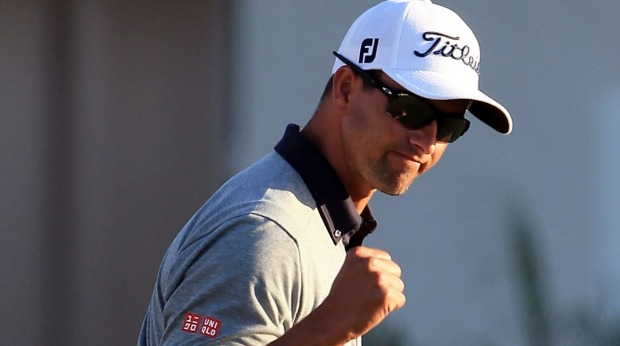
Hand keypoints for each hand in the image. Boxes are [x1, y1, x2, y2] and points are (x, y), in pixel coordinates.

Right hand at [268, 246, 404, 345]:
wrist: (333, 320)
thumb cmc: (342, 299)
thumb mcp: (349, 271)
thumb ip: (366, 264)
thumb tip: (388, 266)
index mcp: (359, 253)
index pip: (385, 258)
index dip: (378, 274)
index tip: (363, 284)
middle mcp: (370, 262)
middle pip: (395, 270)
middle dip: (386, 283)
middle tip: (367, 294)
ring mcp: (379, 278)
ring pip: (399, 286)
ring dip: (388, 296)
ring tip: (368, 302)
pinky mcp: (387, 294)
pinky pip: (400, 299)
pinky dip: (390, 307)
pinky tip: (374, 309)